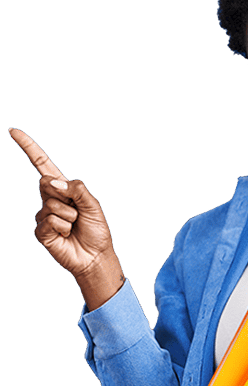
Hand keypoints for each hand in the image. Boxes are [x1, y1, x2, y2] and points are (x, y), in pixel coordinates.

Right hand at [10, 127, 123, 308]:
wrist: (95, 255)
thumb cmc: (96, 230)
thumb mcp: (93, 205)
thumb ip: (77, 189)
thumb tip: (53, 182)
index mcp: (63, 189)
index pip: (42, 164)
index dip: (28, 147)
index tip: (13, 130)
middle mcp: (50, 198)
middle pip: (46, 182)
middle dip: (65, 196)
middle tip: (76, 211)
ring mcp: (44, 214)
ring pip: (51, 205)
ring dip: (69, 216)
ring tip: (74, 226)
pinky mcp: (41, 230)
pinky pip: (49, 221)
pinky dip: (62, 228)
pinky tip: (66, 234)